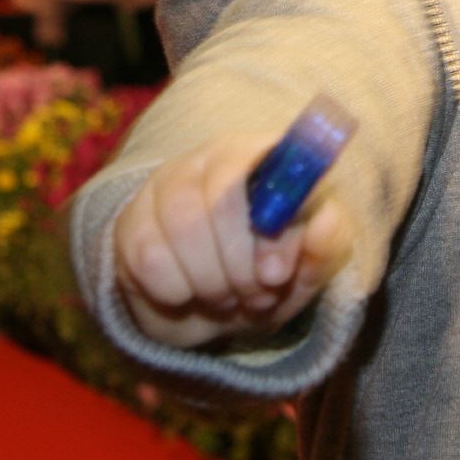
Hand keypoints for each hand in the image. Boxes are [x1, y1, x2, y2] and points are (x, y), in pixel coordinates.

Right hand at [114, 133, 351, 348]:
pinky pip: (148, 256)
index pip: (271, 161)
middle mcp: (216, 156)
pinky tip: (190, 294)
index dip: (273, 224)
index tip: (277, 274)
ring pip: (182, 225)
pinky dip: (174, 290)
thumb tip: (322, 219)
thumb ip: (327, 242)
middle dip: (240, 266)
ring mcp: (168, 182)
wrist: (219, 305)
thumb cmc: (274, 273)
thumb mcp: (312, 265)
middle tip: (257, 297)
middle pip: (220, 197)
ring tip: (228, 297)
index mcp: (271, 155)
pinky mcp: (132, 219)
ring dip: (210, 281)